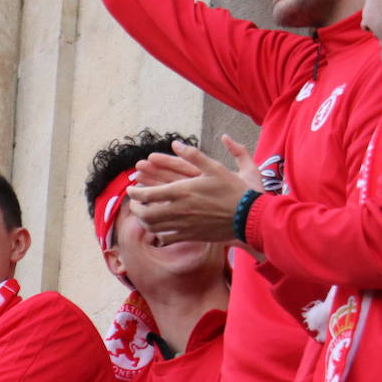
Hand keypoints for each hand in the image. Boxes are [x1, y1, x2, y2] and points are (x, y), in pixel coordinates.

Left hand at [127, 138, 257, 243]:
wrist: (250, 217)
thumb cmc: (234, 190)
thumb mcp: (215, 167)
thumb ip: (193, 155)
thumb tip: (175, 143)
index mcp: (183, 191)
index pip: (148, 195)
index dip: (135, 193)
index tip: (131, 189)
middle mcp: (180, 210)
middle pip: (146, 214)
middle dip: (135, 208)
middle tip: (134, 203)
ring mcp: (185, 226)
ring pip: (154, 228)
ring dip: (144, 221)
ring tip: (143, 214)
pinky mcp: (192, 236)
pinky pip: (167, 238)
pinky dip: (158, 233)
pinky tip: (158, 228)